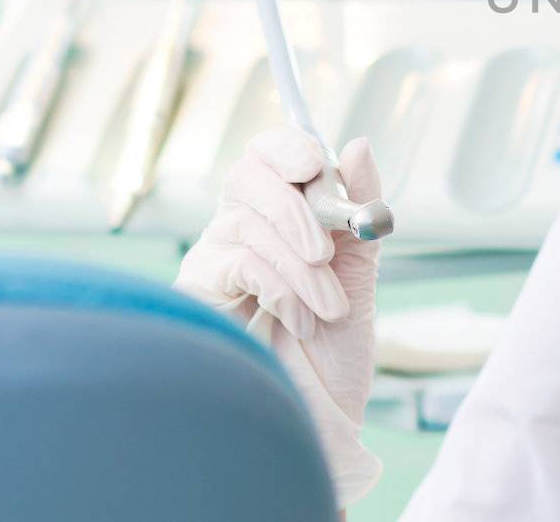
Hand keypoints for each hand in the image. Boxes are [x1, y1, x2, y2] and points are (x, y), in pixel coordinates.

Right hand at [175, 126, 383, 506]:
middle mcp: (240, 228)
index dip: (288, 147)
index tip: (315, 164)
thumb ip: (361, 207)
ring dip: (300, 265)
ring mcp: (215, 259)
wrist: (322, 416)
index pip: (269, 155)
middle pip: (248, 175)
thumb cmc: (335, 348)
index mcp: (280, 215)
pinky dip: (280, 287)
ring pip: (248, 223)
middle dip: (296, 206)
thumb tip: (358, 144)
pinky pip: (237, 262)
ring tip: (329, 307)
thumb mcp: (361, 268)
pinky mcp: (199, 293)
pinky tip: (299, 320)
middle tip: (328, 249)